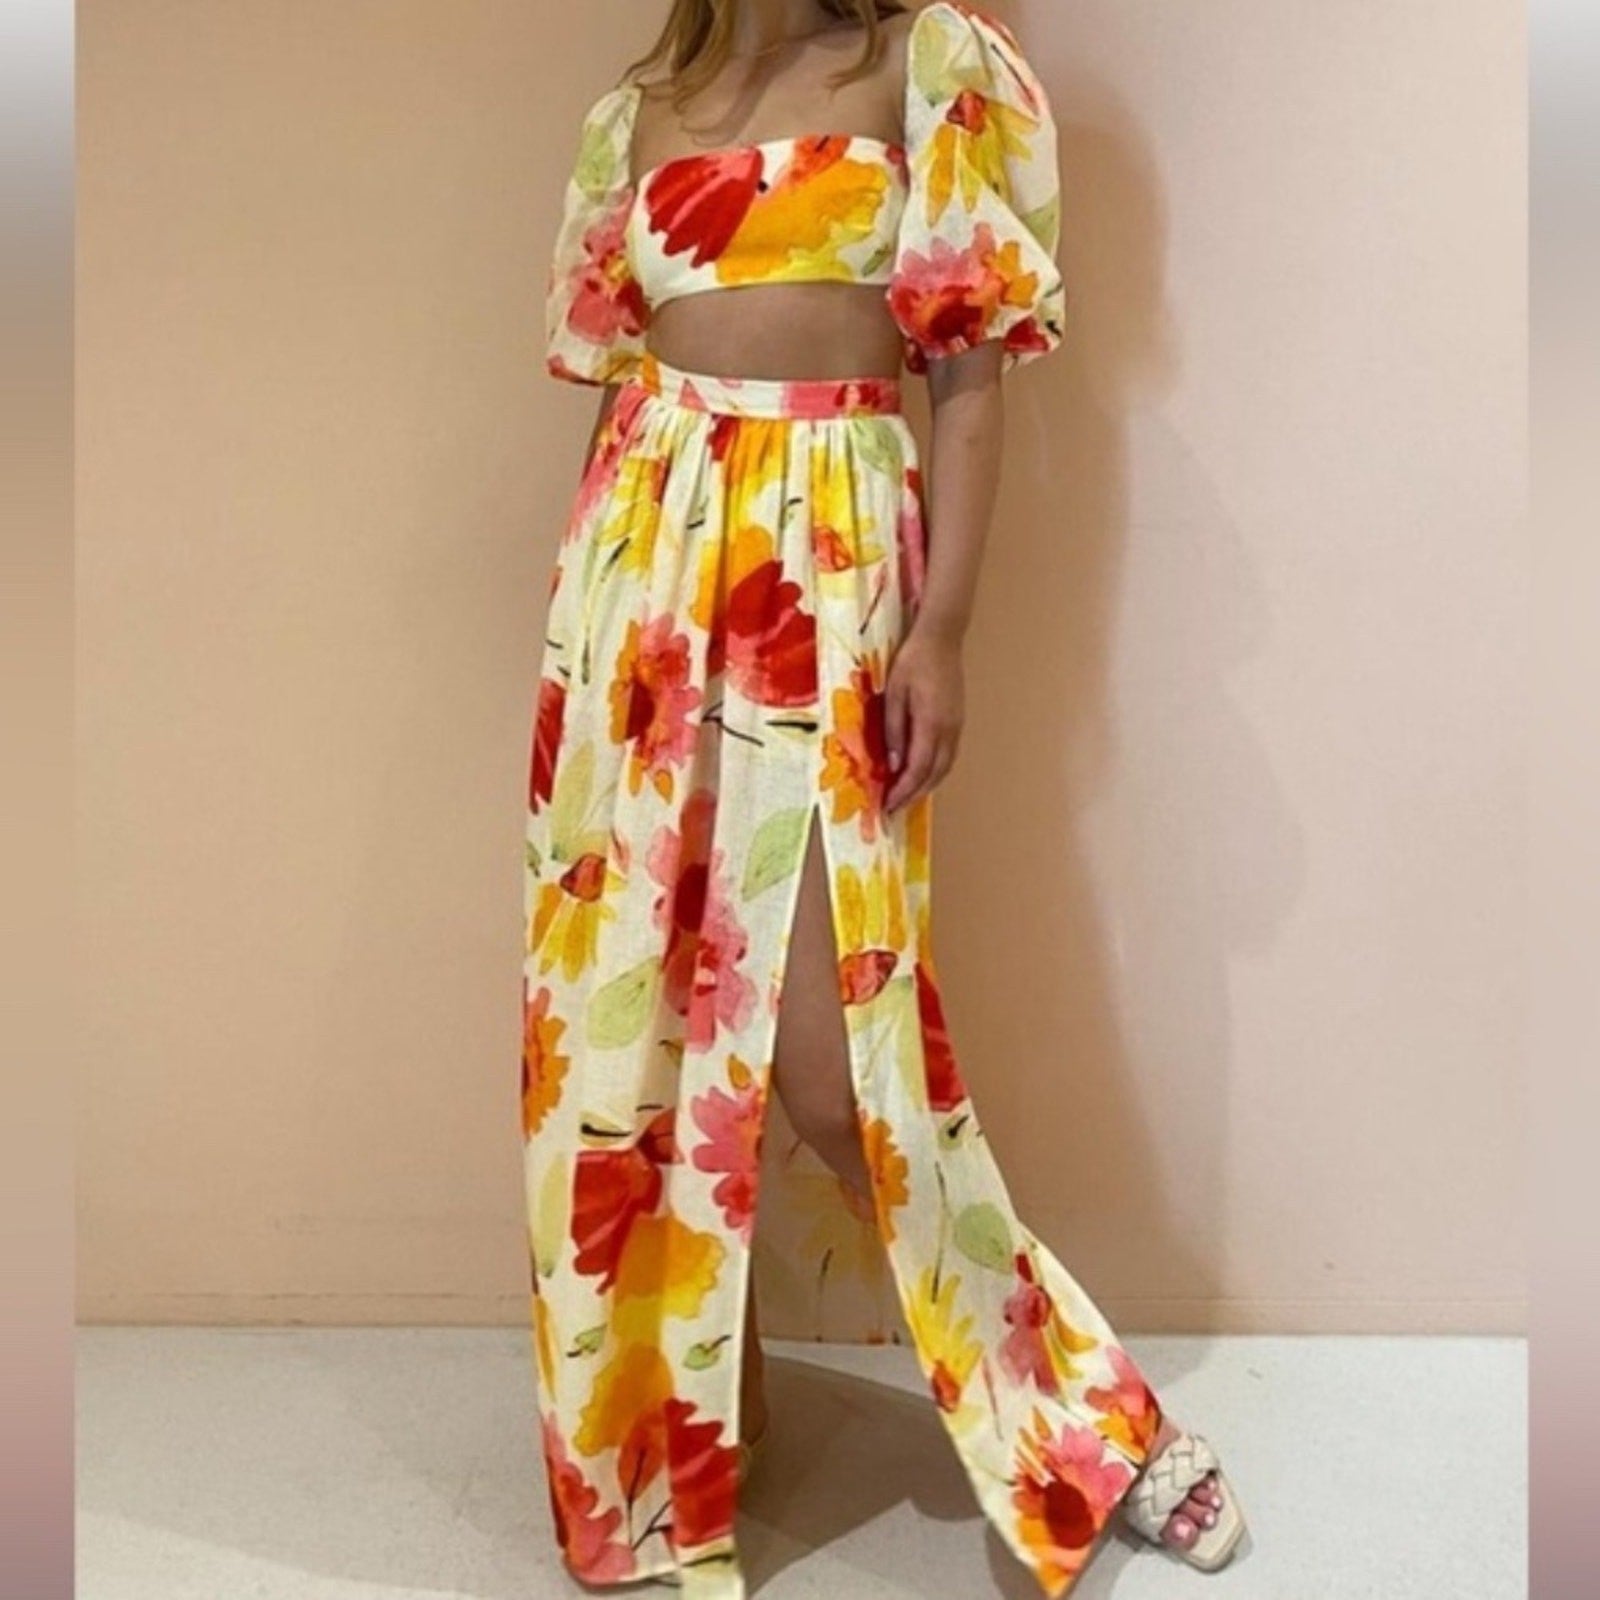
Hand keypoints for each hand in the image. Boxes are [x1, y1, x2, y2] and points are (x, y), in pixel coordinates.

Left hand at [883, 621, 964, 812]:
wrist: (941, 638)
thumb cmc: (913, 660)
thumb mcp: (894, 694)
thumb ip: (894, 730)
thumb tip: (895, 764)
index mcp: (931, 724)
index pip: (918, 769)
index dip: (903, 791)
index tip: (888, 805)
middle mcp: (949, 730)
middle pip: (935, 774)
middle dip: (915, 794)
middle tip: (895, 808)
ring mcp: (957, 725)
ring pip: (945, 767)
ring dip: (926, 785)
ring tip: (906, 795)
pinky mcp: (958, 720)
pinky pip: (948, 755)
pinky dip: (934, 771)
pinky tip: (920, 772)